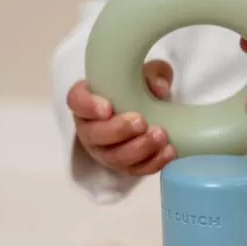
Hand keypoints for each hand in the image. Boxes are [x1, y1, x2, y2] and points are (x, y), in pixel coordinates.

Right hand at [67, 59, 175, 175]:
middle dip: (118, 131)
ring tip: (160, 136)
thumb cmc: (137, 89)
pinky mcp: (125, 167)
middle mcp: (90, 130)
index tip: (107, 107)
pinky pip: (136, 170)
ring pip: (115, 157)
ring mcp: (106, 152)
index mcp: (87, 101)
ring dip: (139, 149)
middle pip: (94, 135)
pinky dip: (154, 163)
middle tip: (141, 122)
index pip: (77, 102)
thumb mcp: (144, 75)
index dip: (89, 106)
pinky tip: (169, 151)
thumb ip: (151, 74)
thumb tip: (160, 88)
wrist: (149, 111)